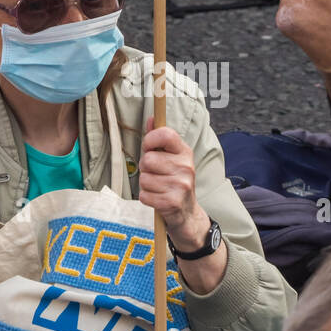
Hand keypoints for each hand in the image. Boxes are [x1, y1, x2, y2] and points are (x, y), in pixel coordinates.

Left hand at [139, 118, 207, 249]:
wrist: (187, 213)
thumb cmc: (174, 180)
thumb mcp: (171, 158)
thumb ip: (159, 138)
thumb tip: (151, 118)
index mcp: (185, 152)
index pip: (165, 134)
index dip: (150, 139)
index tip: (149, 147)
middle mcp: (186, 167)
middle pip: (148, 160)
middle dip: (146, 168)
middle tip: (156, 174)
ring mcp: (181, 186)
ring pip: (144, 179)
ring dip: (146, 185)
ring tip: (158, 187)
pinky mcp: (172, 202)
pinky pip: (144, 195)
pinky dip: (146, 198)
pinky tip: (157, 198)